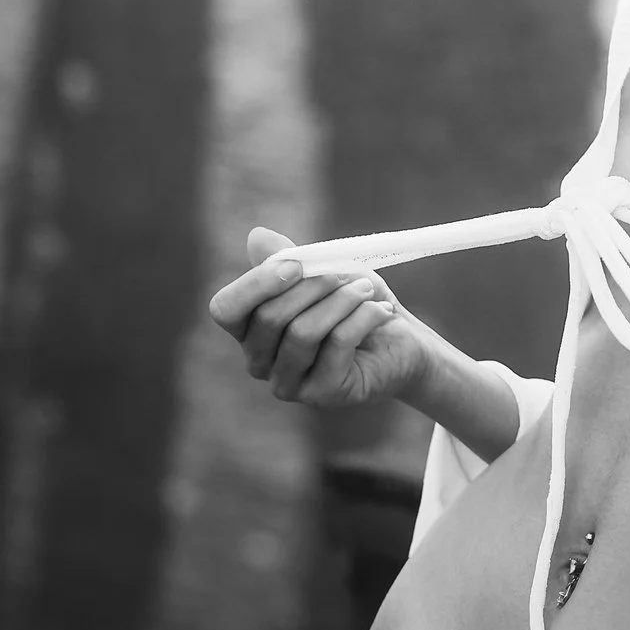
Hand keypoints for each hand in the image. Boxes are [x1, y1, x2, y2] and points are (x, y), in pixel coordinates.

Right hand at [207, 227, 433, 407]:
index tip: (296, 264)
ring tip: (367, 291)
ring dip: (342, 301)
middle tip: (346, 275)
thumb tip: (256, 236)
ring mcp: (288, 383)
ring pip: (303, 332)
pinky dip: (363, 317)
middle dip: (313, 286)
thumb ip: (287, 259)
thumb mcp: (323, 271)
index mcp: (250, 329)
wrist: (404, 340)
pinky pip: (337, 344)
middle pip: (269, 318)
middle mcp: (260, 362)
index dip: (255, 284)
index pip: (226, 309)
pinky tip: (382, 312)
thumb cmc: (356, 302)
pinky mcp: (323, 393)